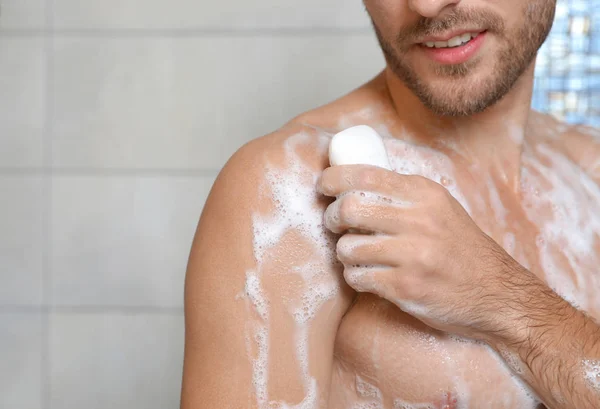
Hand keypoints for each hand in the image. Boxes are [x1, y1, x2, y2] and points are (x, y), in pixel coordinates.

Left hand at [317, 164, 536, 341]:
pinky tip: (368, 276)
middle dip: (332, 217)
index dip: (333, 179)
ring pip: (348, 247)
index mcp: (424, 194)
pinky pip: (357, 277)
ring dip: (344, 252)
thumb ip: (404, 195)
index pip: (365, 174)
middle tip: (335, 224)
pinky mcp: (405, 288)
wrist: (497, 294)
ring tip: (357, 255)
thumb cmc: (462, 249)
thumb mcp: (441, 208)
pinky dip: (355, 276)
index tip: (323, 186)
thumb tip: (354, 183)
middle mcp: (418, 221)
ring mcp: (412, 256)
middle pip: (349, 208)